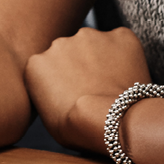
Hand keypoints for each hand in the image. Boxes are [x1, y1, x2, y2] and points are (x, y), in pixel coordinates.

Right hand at [25, 25, 155, 154]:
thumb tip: (60, 91)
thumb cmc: (79, 128)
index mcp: (37, 63)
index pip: (48, 68)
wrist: (111, 121)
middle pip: (70, 52)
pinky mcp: (118, 35)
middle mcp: (59, 43)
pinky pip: (122, 42)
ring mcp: (89, 36)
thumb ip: (49, 92)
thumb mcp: (48, 116)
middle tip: (93, 88)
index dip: (63, 81)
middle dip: (80, 65)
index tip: (73, 94)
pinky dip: (125, 55)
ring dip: (101, 59)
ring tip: (111, 84)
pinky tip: (127, 76)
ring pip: (95, 45)